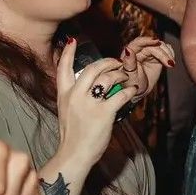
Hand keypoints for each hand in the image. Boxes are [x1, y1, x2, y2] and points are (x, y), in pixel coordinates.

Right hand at [55, 39, 137, 167]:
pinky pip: (121, 95)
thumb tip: (91, 84)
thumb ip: (75, 96)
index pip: (63, 68)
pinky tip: (132, 91)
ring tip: (126, 77)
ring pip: (108, 78)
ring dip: (121, 75)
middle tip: (117, 63)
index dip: (68, 53)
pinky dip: (129, 90)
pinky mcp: (104, 113)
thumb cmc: (74, 135)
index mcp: (64, 94)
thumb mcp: (67, 111)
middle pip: (93, 68)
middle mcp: (75, 96)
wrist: (74, 154)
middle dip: (108, 62)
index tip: (72, 40)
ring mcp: (89, 104)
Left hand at [119, 36, 174, 101]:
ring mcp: (149, 52)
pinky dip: (170, 53)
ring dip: (168, 53)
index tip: (157, 42)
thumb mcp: (130, 76)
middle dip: (162, 52)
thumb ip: (128, 63)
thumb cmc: (132, 84)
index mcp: (129, 53)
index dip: (147, 40)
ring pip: (160, 46)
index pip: (138, 42)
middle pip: (153, 45)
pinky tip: (171, 61)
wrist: (140, 90)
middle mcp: (139, 50)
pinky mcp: (157, 55)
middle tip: (169, 62)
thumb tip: (127, 49)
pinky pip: (165, 49)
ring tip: (171, 64)